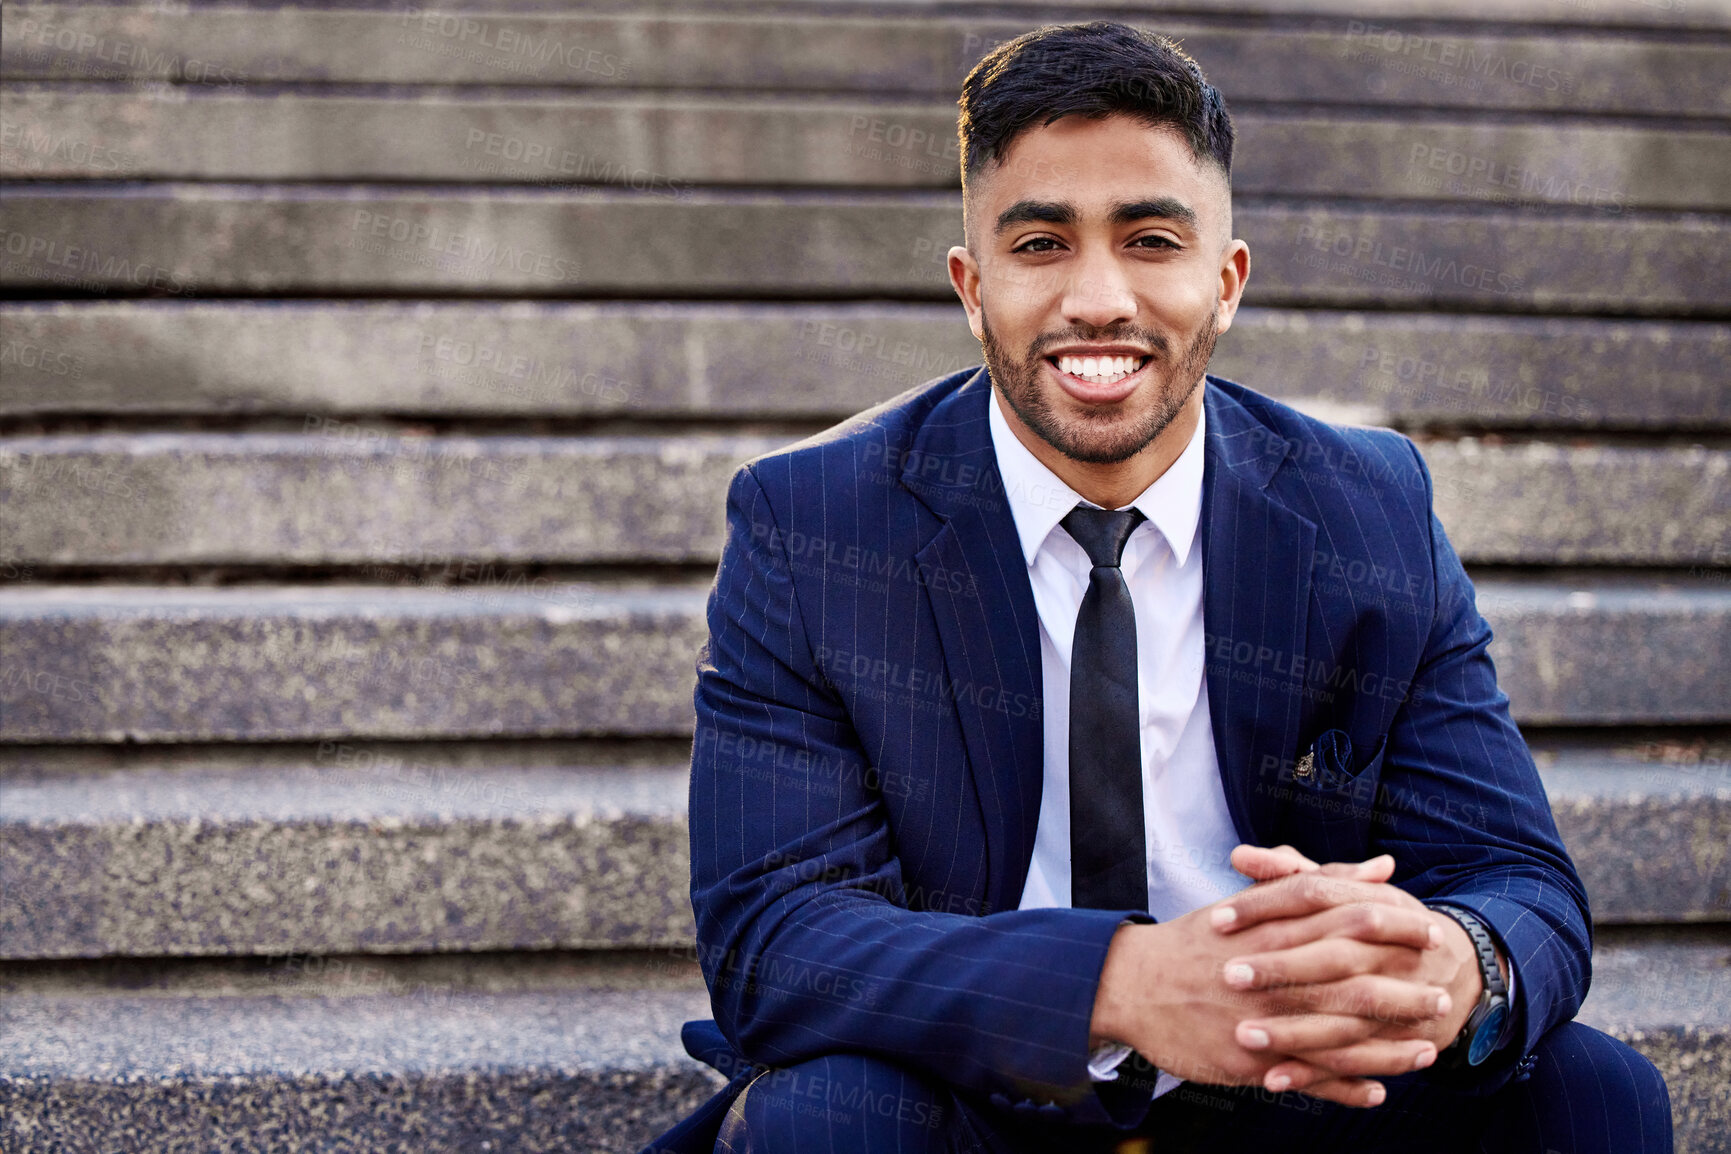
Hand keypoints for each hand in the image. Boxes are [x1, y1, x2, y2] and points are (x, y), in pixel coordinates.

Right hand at [1089, 849, 1450, 1108]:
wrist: (1133, 984)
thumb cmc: (1197, 940)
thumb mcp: (1253, 903)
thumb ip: (1321, 881)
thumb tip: (1383, 868)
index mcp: (1272, 929)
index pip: (1344, 920)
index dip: (1393, 928)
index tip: (1429, 932)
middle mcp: (1271, 974)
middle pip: (1351, 981)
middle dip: (1402, 992)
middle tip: (1442, 994)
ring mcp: (1262, 1020)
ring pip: (1337, 1036)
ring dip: (1387, 1047)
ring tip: (1427, 1049)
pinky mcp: (1249, 1059)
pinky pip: (1306, 1077)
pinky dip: (1344, 1086)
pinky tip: (1376, 1092)